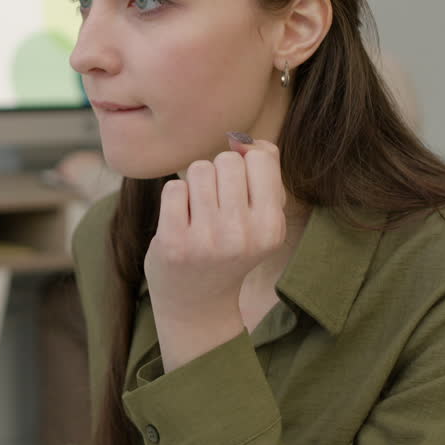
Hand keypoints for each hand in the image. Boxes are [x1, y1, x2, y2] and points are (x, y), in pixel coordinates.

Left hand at [144, 133, 287, 368]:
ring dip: (194, 184)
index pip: (260, 157)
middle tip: (214, 203)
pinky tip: (180, 221)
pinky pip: (173, 188)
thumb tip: (248, 141)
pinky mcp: (173, 243)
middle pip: (227, 160)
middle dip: (217, 173)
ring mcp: (207, 240)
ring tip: (197, 211)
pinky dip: (174, 198)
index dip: (244, 164)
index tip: (237, 187)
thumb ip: (264, 175)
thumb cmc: (229, 248)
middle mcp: (243, 235)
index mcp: (271, 226)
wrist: (197, 303)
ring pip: (198, 169)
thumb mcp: (260, 219)